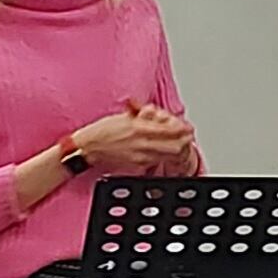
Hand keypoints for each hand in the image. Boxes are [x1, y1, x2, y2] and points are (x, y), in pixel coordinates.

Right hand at [70, 107, 193, 174]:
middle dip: (184, 141)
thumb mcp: (125, 116)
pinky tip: (166, 152)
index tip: (187, 127)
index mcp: (138, 128)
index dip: (182, 129)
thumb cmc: (103, 131)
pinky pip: (158, 160)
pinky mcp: (138, 164)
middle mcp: (141, 143)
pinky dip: (165, 156)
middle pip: (174, 146)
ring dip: (177, 149)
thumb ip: (143, 114)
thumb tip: (156, 113)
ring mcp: (141, 156)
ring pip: (168, 155)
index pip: (168, 130)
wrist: (89, 147)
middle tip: (187, 136)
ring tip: (180, 144)